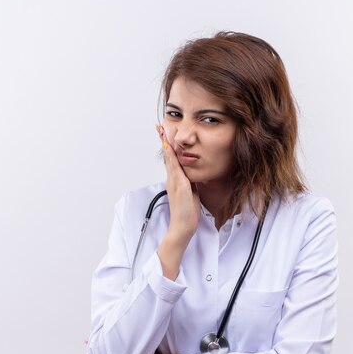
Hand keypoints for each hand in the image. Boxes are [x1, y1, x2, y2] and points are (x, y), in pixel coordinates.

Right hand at [156, 125, 199, 280]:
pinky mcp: (180, 186)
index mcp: (175, 180)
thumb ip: (190, 184)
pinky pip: (175, 168)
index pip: (171, 159)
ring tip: (163, 131)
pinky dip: (172, 157)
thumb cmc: (187, 213)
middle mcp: (172, 179)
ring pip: (169, 159)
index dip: (168, 146)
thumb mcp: (191, 193)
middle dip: (163, 140)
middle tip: (159, 126)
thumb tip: (192, 176)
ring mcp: (175, 182)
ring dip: (166, 144)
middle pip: (167, 155)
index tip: (165, 134)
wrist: (183, 227)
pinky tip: (171, 148)